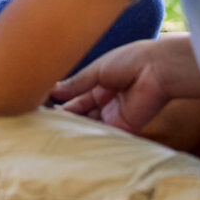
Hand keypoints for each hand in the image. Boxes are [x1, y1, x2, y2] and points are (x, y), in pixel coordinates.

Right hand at [49, 35, 199, 135]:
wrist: (157, 68)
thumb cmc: (129, 60)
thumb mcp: (96, 70)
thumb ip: (76, 84)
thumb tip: (52, 90)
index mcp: (101, 83)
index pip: (77, 97)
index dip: (62, 103)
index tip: (43, 109)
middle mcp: (107, 100)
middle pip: (82, 113)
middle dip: (66, 118)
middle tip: (44, 124)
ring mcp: (115, 114)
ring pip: (91, 125)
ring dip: (75, 128)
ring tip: (52, 132)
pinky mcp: (125, 127)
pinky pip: (105, 135)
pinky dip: (89, 137)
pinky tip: (72, 138)